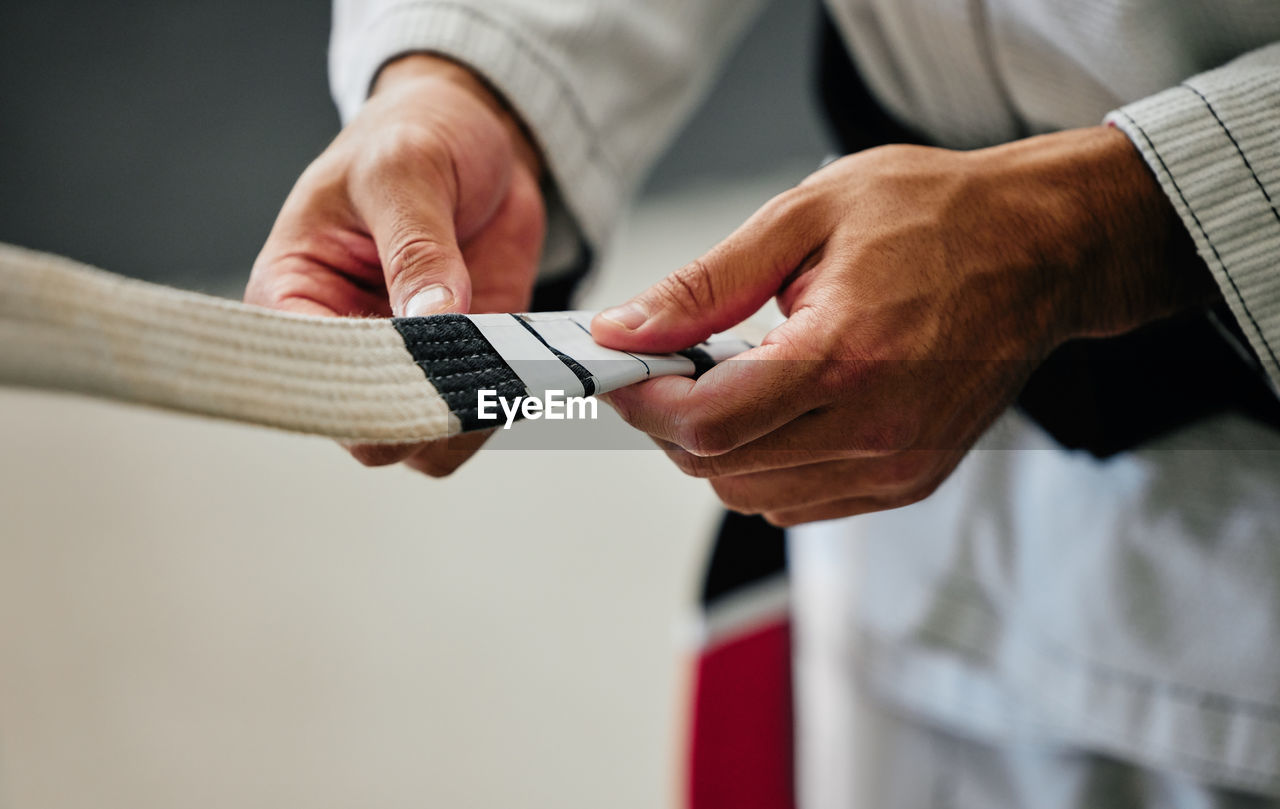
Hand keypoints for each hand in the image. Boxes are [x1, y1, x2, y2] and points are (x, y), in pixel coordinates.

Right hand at [246, 55, 544, 475]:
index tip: (416, 370)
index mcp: (292, 295)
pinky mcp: (464, 365)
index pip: (304, 378)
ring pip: (424, 443)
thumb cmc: (412, 136)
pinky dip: (504, 405)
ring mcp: (407, 363)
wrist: (476, 135)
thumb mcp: (406, 170)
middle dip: (421, 414)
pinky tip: (527, 369)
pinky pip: (477, 417)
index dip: (356, 392)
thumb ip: (416, 245)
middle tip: (474, 369)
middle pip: (366, 429)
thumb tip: (431, 318)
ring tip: (506, 367)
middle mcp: (342, 344)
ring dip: (469, 419)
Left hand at [592, 126, 1214, 525]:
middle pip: (721, 467)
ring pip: (754, 496)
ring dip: (721, 446)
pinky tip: (785, 406)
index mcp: (845, 355)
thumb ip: (706, 285)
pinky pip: (802, 503)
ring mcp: (897, 464)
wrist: (1045, 248)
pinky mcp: (911, 479)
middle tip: (676, 363)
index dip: (645, 403)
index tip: (623, 373)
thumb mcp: (806, 215)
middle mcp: (876, 427)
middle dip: (676, 421)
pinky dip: (768, 464)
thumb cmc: (939, 217)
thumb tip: (626, 329)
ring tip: (740, 376)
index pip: (708, 423)